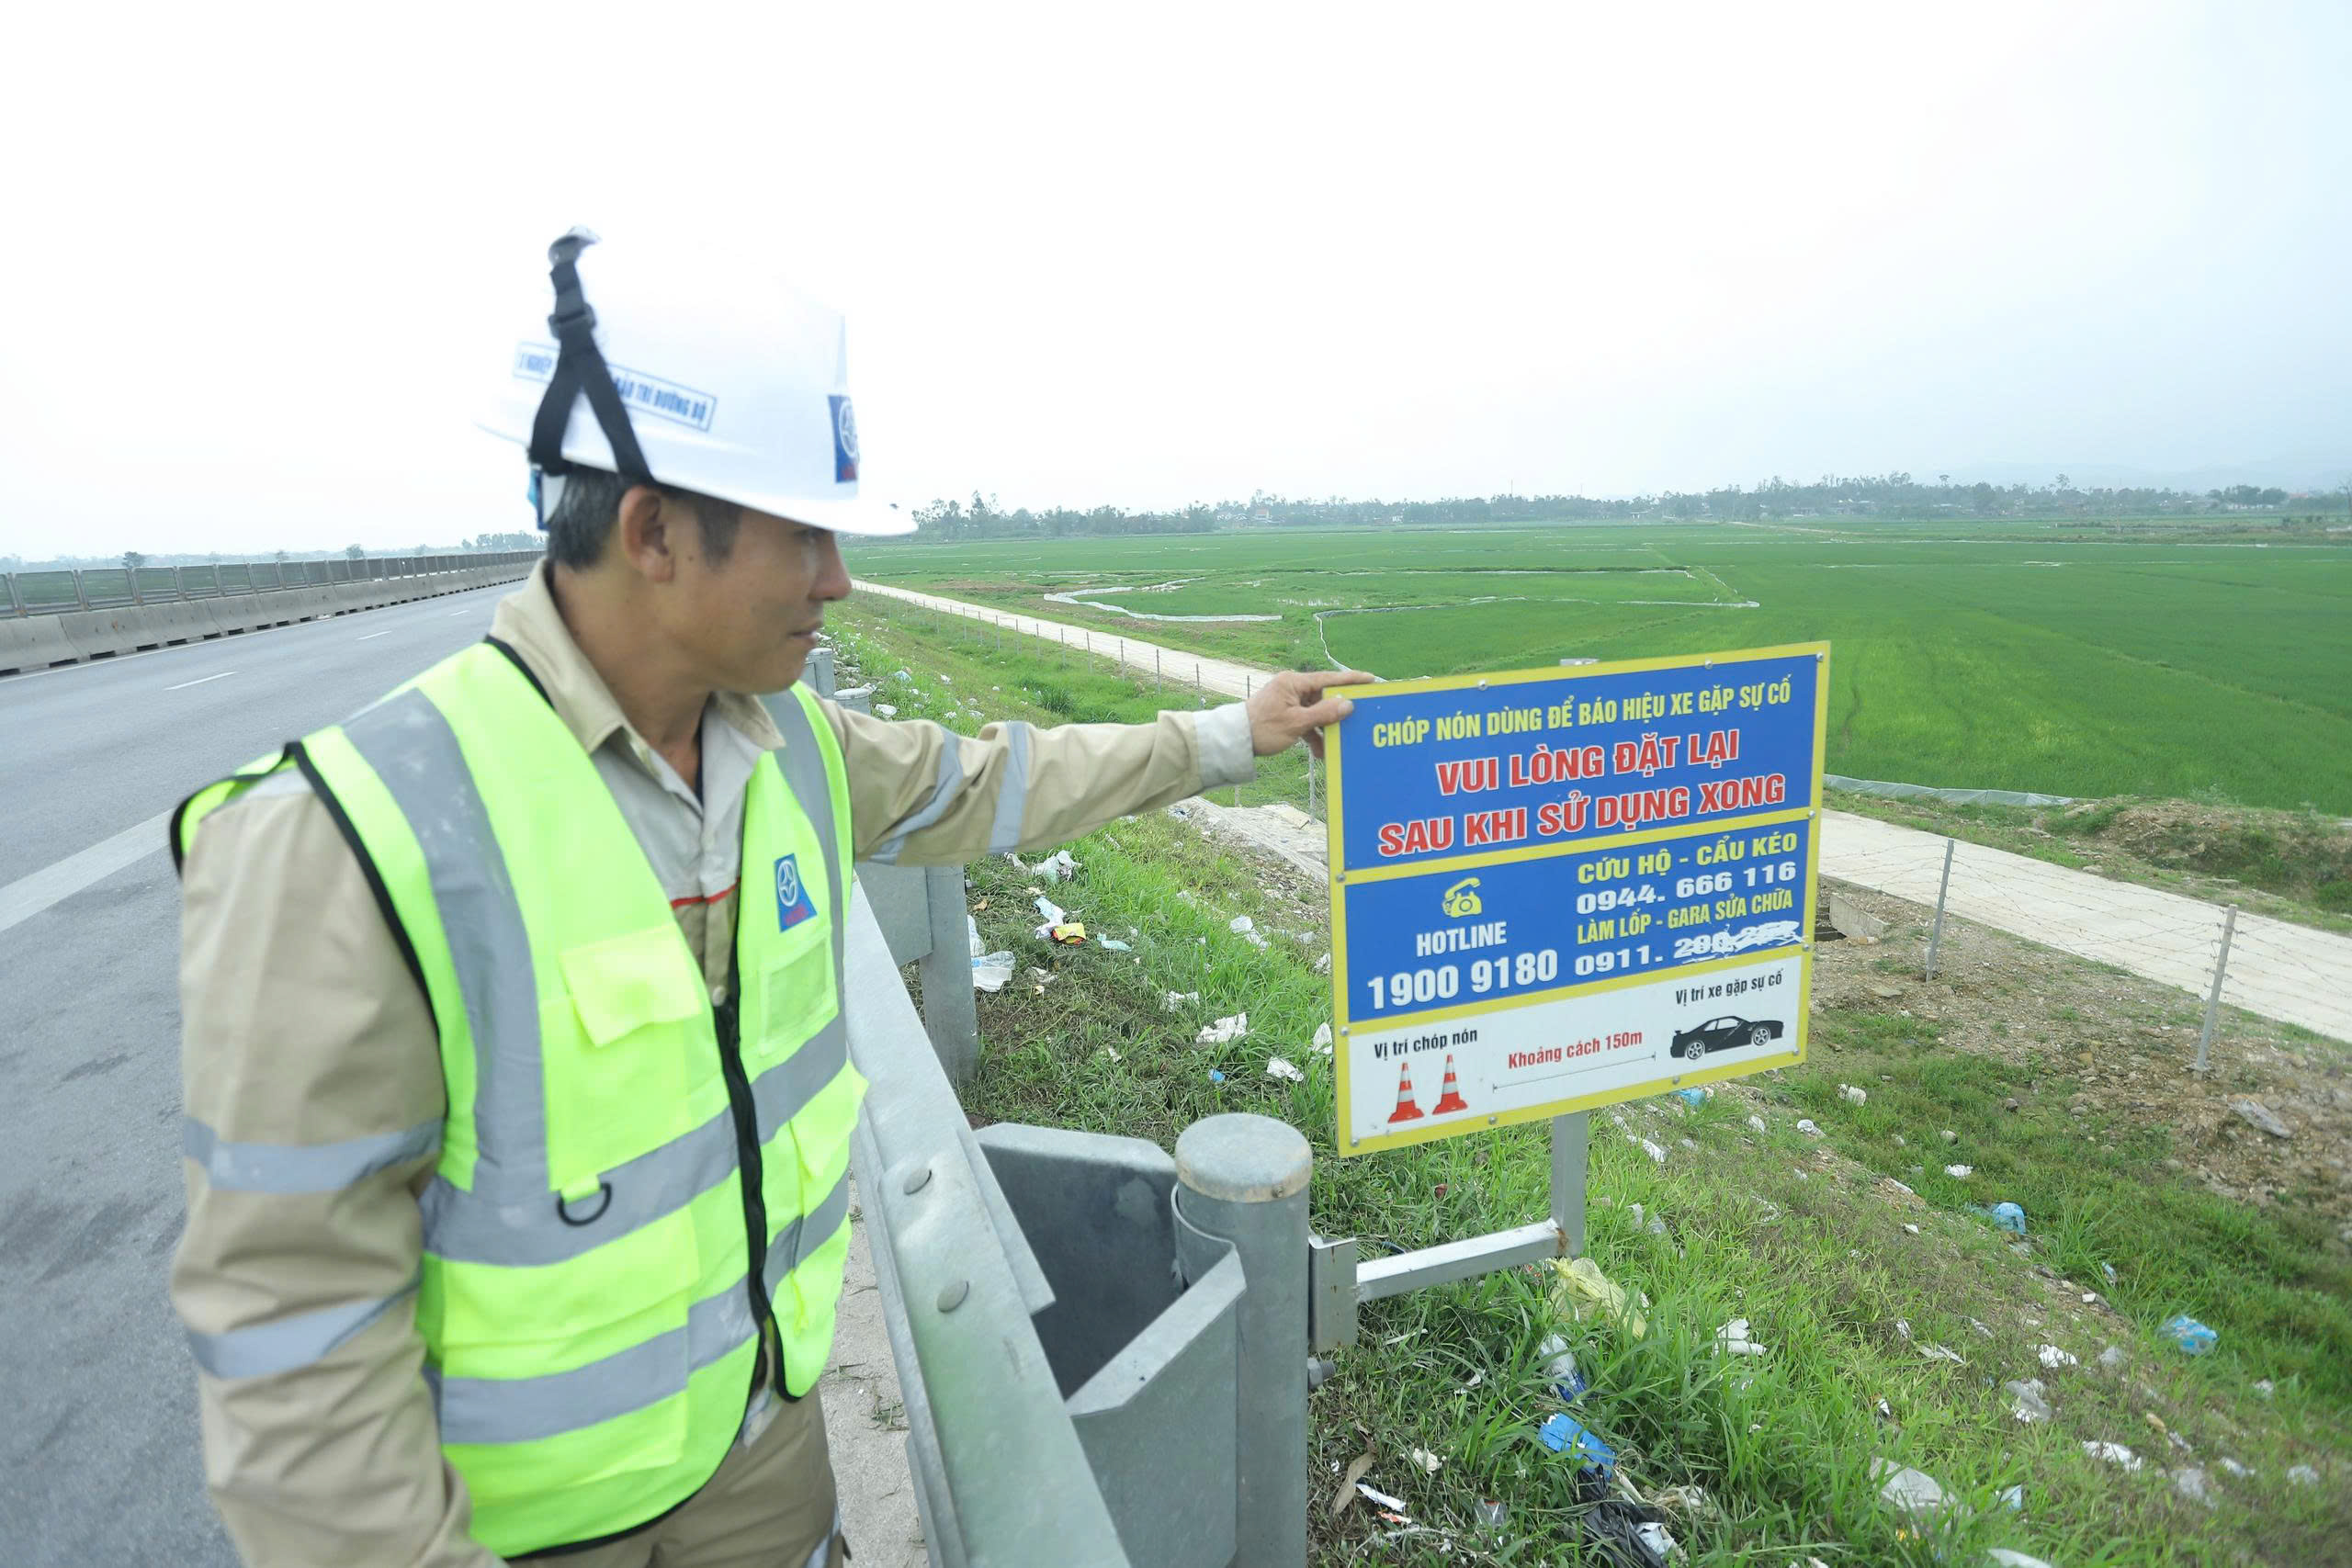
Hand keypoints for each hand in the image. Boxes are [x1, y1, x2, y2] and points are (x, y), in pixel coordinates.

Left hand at [1246, 669, 1374, 758]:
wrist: (1236, 741)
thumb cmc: (1263, 729)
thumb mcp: (1296, 723)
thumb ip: (1324, 713)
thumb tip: (1347, 704)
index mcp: (1293, 683)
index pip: (1328, 679)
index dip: (1351, 680)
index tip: (1370, 679)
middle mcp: (1292, 688)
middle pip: (1324, 696)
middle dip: (1339, 710)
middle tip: (1360, 715)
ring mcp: (1289, 701)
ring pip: (1316, 712)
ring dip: (1325, 728)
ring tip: (1339, 741)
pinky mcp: (1286, 715)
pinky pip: (1306, 722)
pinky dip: (1313, 735)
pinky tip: (1321, 751)